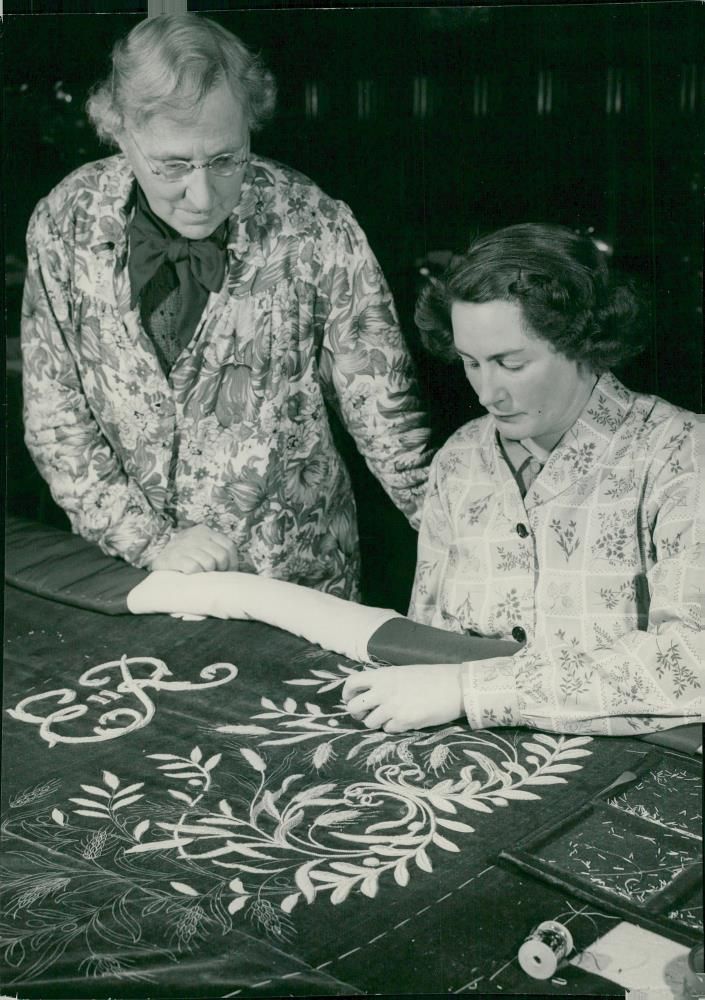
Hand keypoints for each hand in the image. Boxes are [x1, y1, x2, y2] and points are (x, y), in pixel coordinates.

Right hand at [149, 525, 238, 573]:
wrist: (157, 558)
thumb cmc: (184, 556)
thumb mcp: (200, 546)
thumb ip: (215, 551)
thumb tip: (234, 570)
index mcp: (205, 531)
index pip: (229, 546)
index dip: (232, 562)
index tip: (227, 572)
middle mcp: (196, 536)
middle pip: (221, 556)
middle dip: (220, 570)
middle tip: (213, 575)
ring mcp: (184, 546)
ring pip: (209, 563)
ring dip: (206, 573)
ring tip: (200, 574)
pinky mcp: (174, 557)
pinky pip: (194, 569)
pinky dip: (195, 575)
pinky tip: (190, 575)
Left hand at [342, 663, 463, 733]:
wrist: (455, 686)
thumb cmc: (432, 677)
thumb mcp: (403, 673)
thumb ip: (385, 682)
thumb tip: (371, 694)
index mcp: (383, 675)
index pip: (352, 683)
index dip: (347, 693)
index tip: (350, 699)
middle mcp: (384, 691)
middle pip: (354, 707)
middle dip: (357, 713)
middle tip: (365, 714)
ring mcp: (393, 708)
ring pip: (369, 722)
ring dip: (376, 722)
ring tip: (388, 717)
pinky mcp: (404, 722)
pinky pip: (388, 729)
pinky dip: (392, 727)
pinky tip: (403, 720)